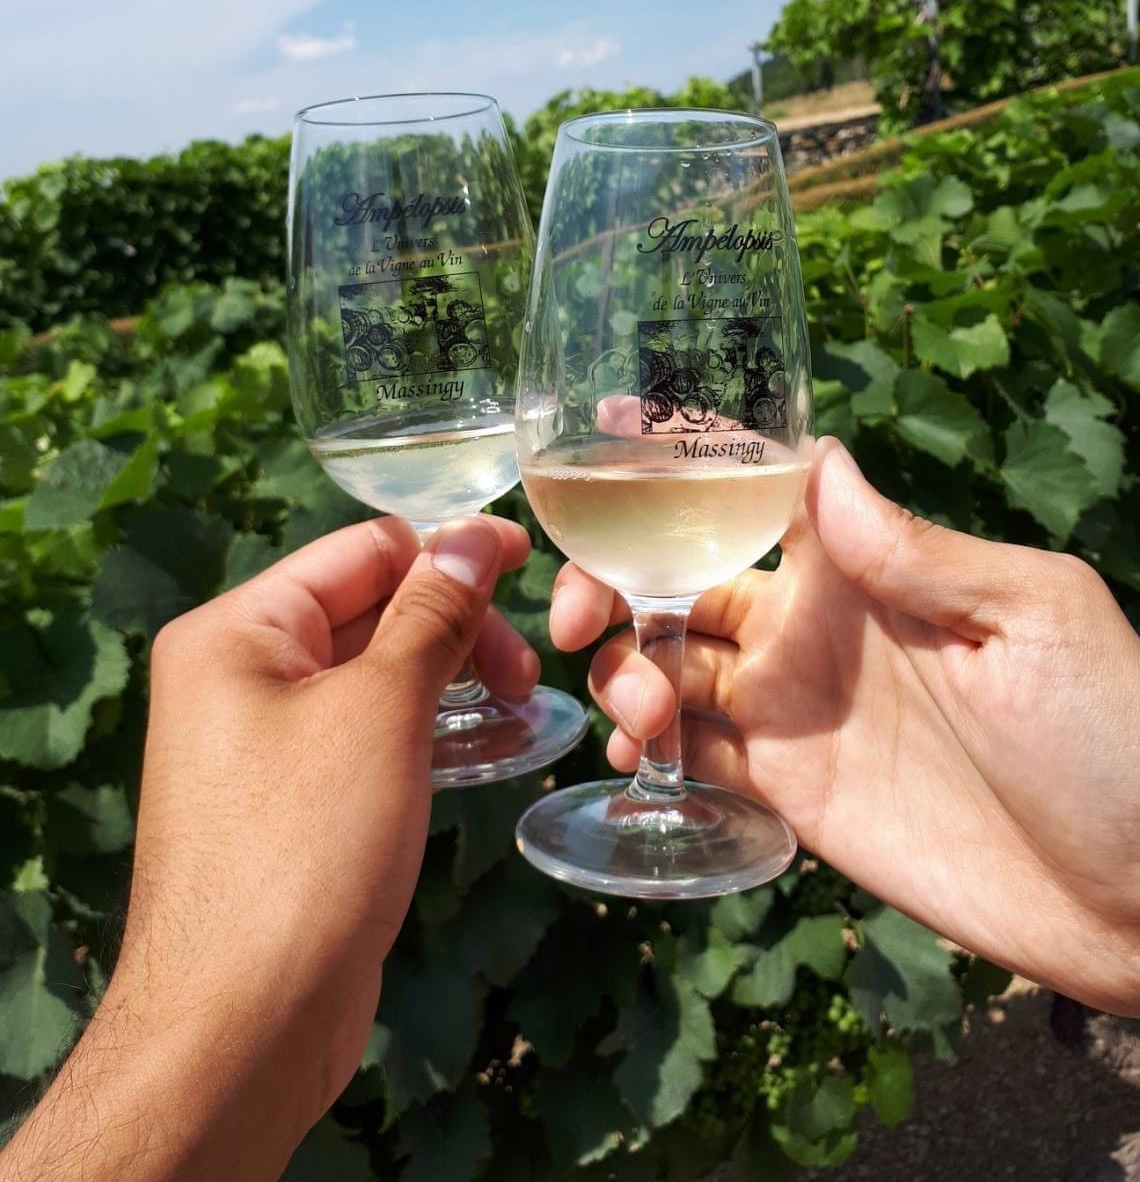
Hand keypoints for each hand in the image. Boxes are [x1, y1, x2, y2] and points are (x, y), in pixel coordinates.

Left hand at [4, 515, 535, 1181]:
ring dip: (449, 680)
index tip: (530, 562)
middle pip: (367, 611)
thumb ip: (433, 614)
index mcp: (235, 631)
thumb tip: (477, 535)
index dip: (448, 551)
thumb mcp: (381, 710)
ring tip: (520, 707)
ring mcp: (262, 746)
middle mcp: (238, 677)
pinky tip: (485, 748)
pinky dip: (425, 733)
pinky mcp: (292, 806)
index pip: (360, 551)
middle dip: (454, 626)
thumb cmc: (306, 848)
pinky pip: (367, 739)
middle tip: (529, 671)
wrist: (240, 1028)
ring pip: (373, 678)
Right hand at [551, 438, 1139, 1014]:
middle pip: (678, 574)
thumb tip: (820, 457)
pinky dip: (647, 744)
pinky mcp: (790, 793)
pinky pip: (693, 754)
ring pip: (668, 661)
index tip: (601, 444)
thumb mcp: (1034, 619)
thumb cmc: (1114, 736)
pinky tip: (637, 755)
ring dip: (626, 667)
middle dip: (610, 578)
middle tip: (575, 619)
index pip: (752, 492)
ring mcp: (795, 710)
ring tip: (644, 709)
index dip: (675, 465)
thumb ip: (919, 552)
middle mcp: (814, 624)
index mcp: (866, 565)